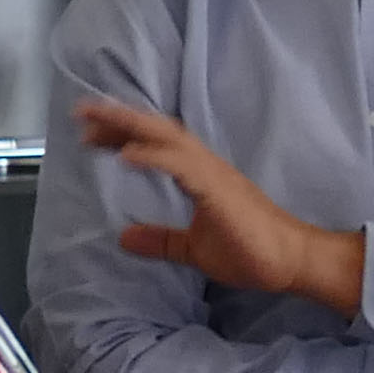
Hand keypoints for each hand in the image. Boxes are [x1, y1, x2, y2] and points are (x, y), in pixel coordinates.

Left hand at [76, 100, 363, 313]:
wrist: (292, 261)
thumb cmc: (251, 251)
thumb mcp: (193, 249)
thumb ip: (161, 241)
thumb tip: (124, 238)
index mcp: (200, 174)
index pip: (157, 143)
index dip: (124, 134)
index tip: (90, 134)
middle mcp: (205, 165)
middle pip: (157, 129)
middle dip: (118, 118)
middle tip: (81, 111)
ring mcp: (213, 174)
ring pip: (167, 137)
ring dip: (129, 126)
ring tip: (95, 121)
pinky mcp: (219, 190)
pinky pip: (181, 166)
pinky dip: (152, 156)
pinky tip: (125, 155)